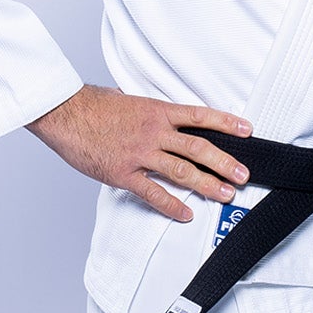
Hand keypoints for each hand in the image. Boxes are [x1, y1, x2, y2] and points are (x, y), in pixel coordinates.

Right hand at [25, 84, 251, 220]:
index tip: (248, 131)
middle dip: (225, 163)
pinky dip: (172, 205)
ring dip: (208, 184)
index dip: (227, 123)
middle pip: (198, 148)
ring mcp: (140, 154)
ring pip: (182, 171)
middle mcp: (154, 132)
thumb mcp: (127, 99)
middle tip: (243, 175)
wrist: (64, 113)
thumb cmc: (92, 105)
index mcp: (157, 111)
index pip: (201, 116)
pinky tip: (186, 214)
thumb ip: (148, 110)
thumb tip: (159, 112)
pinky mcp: (123, 173)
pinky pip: (153, 193)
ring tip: (226, 194)